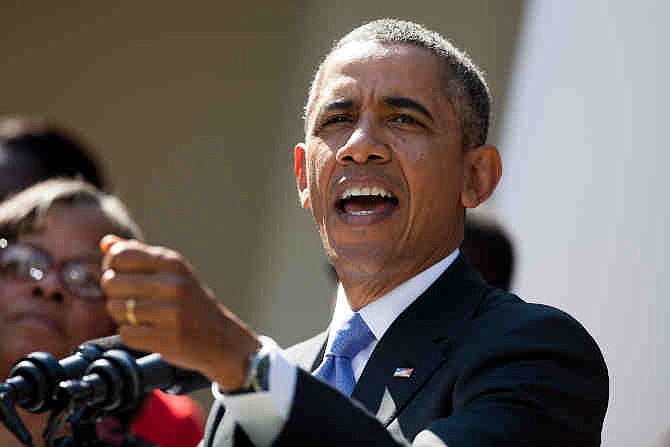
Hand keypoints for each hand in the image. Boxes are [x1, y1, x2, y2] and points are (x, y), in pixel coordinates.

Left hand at [100, 235, 260, 390]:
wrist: (220, 337)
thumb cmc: (189, 301)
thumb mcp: (171, 272)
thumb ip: (139, 255)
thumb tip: (106, 243)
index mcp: (174, 263)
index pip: (120, 255)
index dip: (112, 266)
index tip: (122, 275)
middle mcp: (174, 284)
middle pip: (112, 282)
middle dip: (113, 293)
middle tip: (129, 299)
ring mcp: (172, 313)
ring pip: (116, 309)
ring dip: (121, 316)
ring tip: (139, 317)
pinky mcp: (168, 338)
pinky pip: (126, 333)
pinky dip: (131, 334)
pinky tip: (147, 331)